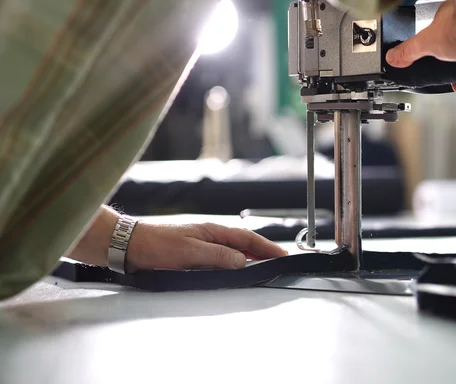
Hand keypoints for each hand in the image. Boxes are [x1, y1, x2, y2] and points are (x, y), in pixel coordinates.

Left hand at [125, 221, 287, 271]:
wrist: (131, 245)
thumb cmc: (157, 244)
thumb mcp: (190, 252)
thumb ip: (218, 256)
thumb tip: (242, 261)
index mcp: (213, 231)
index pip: (248, 239)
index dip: (267, 247)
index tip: (282, 254)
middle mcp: (211, 235)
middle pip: (245, 243)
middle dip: (264, 250)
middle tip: (279, 260)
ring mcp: (204, 243)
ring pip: (234, 249)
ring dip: (251, 256)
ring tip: (264, 264)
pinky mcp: (195, 252)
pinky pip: (223, 256)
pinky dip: (235, 261)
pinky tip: (236, 268)